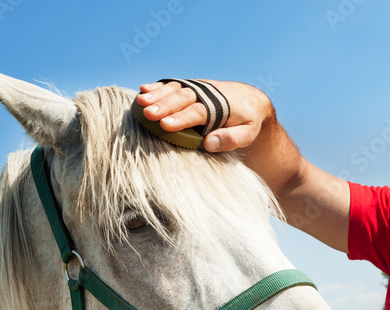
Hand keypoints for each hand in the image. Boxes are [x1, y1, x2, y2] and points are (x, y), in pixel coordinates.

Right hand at [135, 79, 270, 151]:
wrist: (249, 99)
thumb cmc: (247, 121)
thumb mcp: (248, 133)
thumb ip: (231, 139)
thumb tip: (209, 143)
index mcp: (222, 106)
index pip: (199, 112)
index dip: (182, 118)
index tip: (165, 125)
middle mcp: (208, 94)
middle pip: (184, 98)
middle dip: (165, 105)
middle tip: (148, 113)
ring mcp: (198, 88)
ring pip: (176, 89)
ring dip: (157, 94)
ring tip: (140, 101)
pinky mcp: (191, 87)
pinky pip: (174, 85)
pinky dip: (159, 87)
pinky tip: (143, 90)